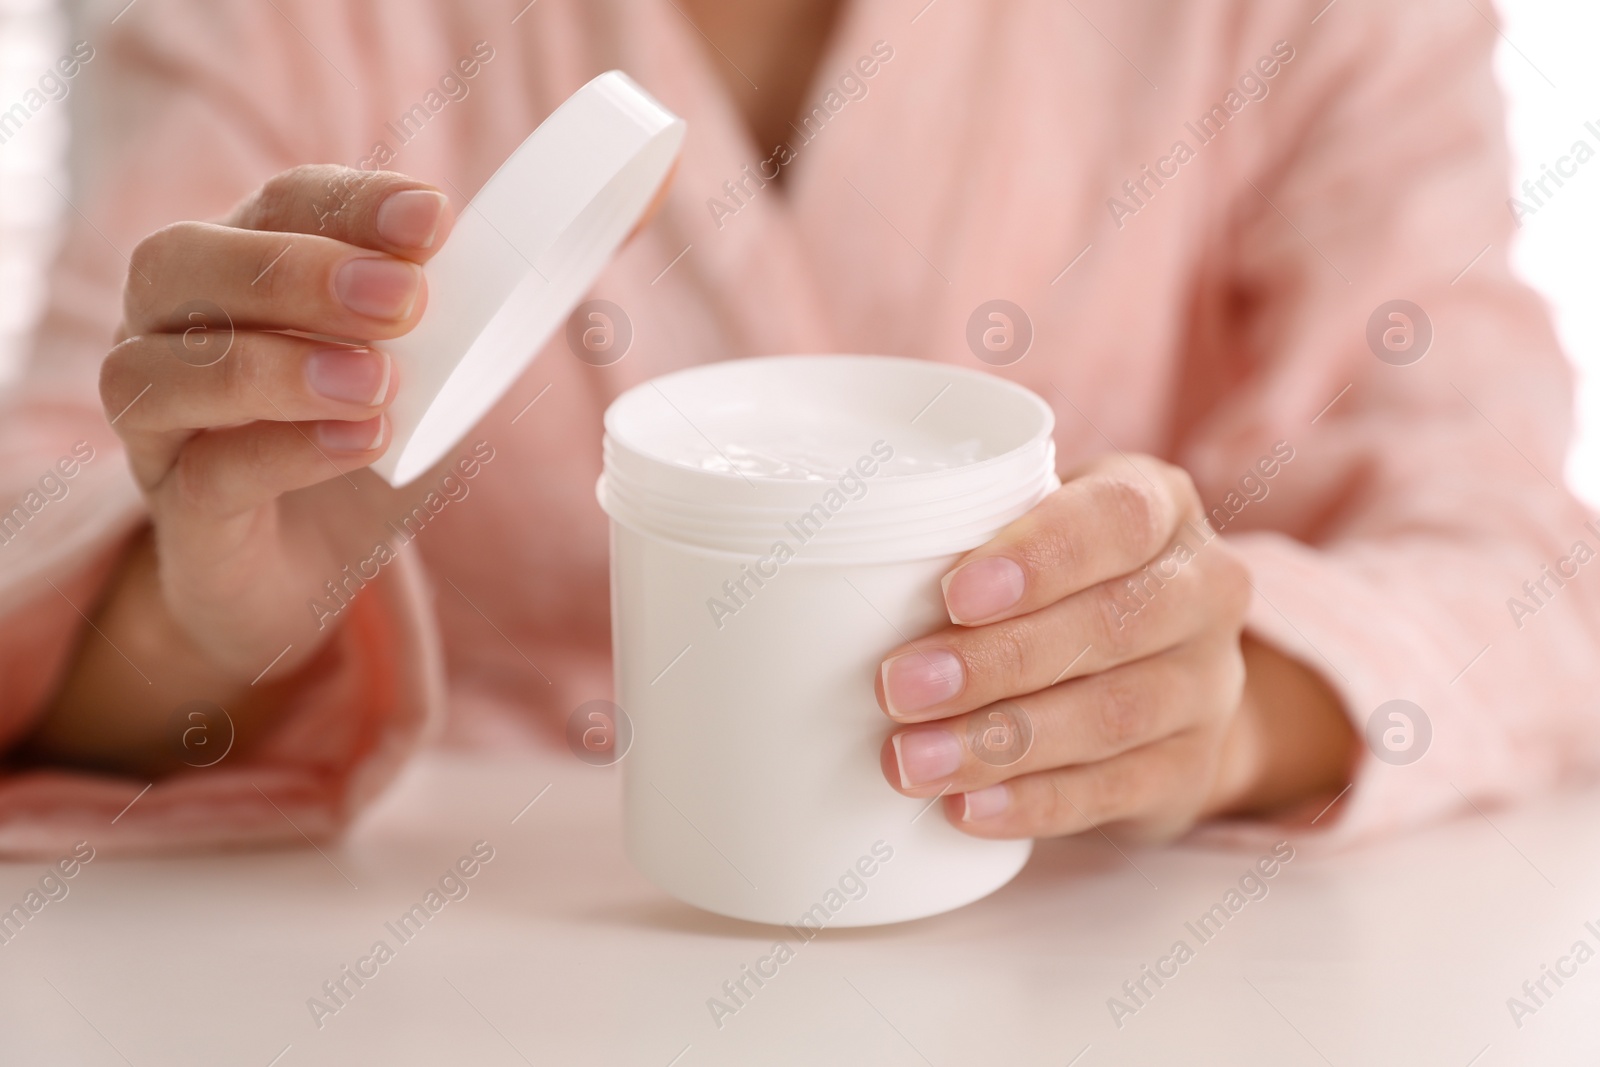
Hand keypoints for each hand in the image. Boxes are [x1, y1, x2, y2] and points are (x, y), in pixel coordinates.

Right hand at [98, 164, 452, 678]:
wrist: (295, 579)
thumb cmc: (353, 455)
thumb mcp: (425, 381)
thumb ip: (459, 326)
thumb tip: (549, 270)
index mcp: (239, 272)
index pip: (277, 207)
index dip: (351, 204)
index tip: (433, 219)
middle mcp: (172, 330)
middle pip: (182, 261)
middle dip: (298, 272)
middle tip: (404, 299)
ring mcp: (157, 421)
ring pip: (163, 366)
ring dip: (280, 364)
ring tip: (378, 382)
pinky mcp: (174, 508)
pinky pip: (206, 470)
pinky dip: (286, 451)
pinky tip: (361, 441)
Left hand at [874, 454, 1354, 841]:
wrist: (1168, 675)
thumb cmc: (1066, 579)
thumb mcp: (1039, 533)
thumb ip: (976, 536)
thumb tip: (850, 580)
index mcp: (1161, 506)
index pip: (1117, 519)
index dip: (1039, 557)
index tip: (954, 594)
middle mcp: (1203, 590)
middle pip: (1110, 624)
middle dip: (995, 661)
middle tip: (897, 688)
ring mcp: (1207, 685)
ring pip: (1110, 715)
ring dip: (1001, 742)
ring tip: (912, 760)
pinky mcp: (1190, 768)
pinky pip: (1114, 789)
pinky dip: (1034, 802)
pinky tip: (967, 807)